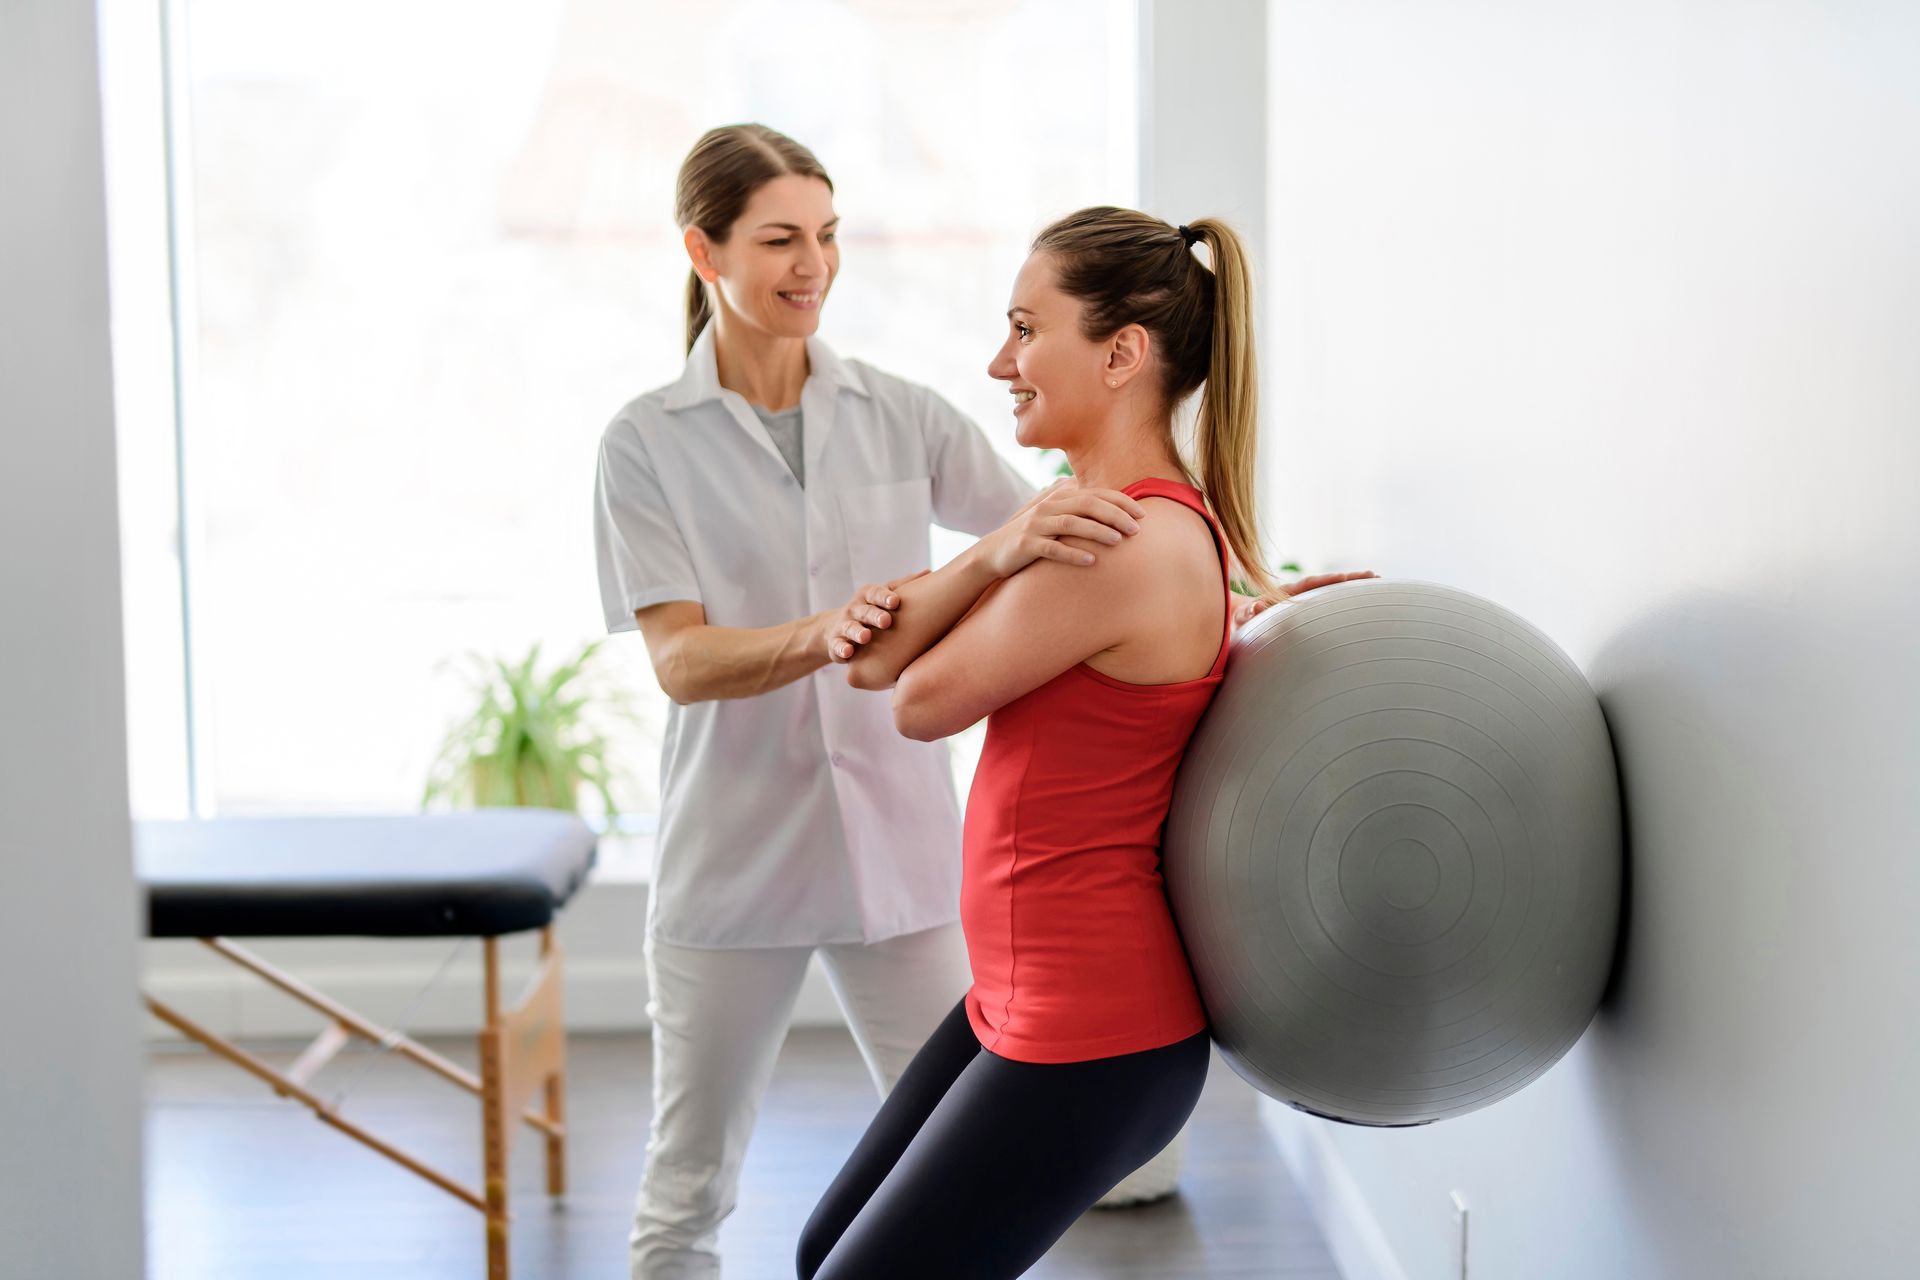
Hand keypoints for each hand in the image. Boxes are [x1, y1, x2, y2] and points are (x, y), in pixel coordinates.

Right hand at [824, 570, 929, 661]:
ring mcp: (844, 625)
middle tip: (886, 621)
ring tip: (866, 637)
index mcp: (868, 596)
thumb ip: (903, 585)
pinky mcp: (835, 642)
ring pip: (850, 627)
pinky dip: (841, 648)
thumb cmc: (870, 610)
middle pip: (865, 611)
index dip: (884, 597)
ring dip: (857, 632)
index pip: (875, 593)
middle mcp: (854, 608)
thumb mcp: (883, 595)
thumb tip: (930, 572)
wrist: (835, 627)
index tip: (896, 602)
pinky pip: (837, 645)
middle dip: (874, 615)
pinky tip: (848, 652)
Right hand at [970, 479, 1148, 579]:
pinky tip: (1091, 562)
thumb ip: (1081, 510)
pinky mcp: (1026, 545)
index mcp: (1060, 497)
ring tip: (1119, 541)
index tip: (1144, 515)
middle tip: (1137, 530)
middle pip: (1087, 504)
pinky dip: (1072, 554)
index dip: (1122, 502)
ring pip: (1071, 524)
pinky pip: (1052, 549)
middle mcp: (1049, 507)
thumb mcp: (1057, 518)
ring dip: (1097, 531)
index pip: (1097, 494)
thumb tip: (1114, 507)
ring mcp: (1036, 525)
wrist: (994, 552)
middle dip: (1115, 515)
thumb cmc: (1035, 536)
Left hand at [1233, 570, 1379, 627]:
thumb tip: (1256, 608)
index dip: (1326, 581)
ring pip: (1332, 591)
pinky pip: (1331, 602)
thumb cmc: (1244, 620)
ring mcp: (1307, 600)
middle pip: (1328, 583)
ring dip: (1352, 587)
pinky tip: (1367, 598)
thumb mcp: (1245, 617)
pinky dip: (1347, 599)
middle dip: (1349, 579)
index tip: (1342, 577)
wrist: (1243, 618)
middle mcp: (1300, 593)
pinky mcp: (1311, 608)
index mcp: (1287, 593)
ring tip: (1376, 581)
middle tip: (1373, 576)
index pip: (1310, 584)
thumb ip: (1250, 613)